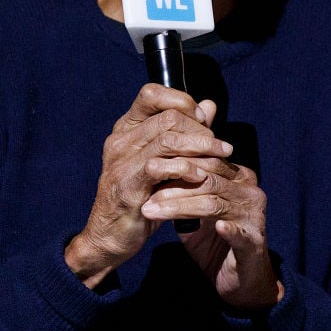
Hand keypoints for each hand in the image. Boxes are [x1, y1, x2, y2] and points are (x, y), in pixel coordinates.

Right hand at [65, 84, 228, 287]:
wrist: (110, 237)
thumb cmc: (141, 196)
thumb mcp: (164, 161)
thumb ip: (185, 132)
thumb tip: (209, 105)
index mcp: (126, 128)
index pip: (151, 93)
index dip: (182, 101)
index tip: (203, 119)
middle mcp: (120, 140)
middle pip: (168, 116)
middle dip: (201, 129)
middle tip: (219, 146)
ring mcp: (121, 162)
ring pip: (168, 139)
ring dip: (201, 147)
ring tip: (220, 156)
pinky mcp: (127, 186)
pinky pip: (159, 167)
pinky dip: (186, 168)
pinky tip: (200, 176)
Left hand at [141, 145, 283, 311]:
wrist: (240, 280)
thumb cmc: (215, 243)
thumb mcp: (196, 215)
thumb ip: (183, 195)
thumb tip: (153, 177)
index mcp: (238, 178)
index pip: (206, 164)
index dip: (176, 167)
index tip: (147, 174)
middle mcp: (250, 192)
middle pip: (208, 181)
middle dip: (174, 187)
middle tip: (146, 196)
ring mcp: (254, 217)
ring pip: (214, 205)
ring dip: (181, 207)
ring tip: (153, 211)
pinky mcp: (254, 242)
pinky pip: (240, 233)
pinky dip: (229, 230)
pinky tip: (217, 227)